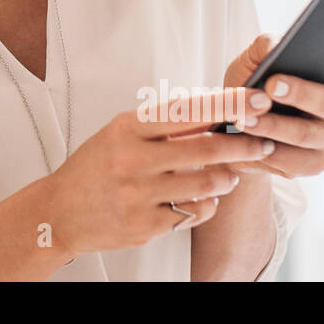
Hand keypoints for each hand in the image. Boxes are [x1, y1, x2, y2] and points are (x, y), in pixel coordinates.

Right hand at [48, 88, 274, 257]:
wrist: (59, 211)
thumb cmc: (95, 168)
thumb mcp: (121, 134)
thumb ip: (162, 125)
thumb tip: (211, 110)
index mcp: (128, 128)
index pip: (188, 110)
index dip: (228, 104)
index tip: (256, 98)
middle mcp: (133, 159)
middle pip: (206, 148)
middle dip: (244, 144)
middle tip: (263, 141)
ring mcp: (139, 194)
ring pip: (207, 184)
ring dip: (228, 178)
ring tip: (231, 174)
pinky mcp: (146, 224)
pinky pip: (194, 214)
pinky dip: (205, 206)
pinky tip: (201, 201)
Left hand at [219, 27, 323, 177]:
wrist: (233, 128)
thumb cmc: (251, 85)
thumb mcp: (253, 60)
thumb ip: (266, 45)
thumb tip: (276, 44)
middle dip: (300, 93)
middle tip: (271, 85)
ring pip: (304, 133)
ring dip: (272, 125)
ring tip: (244, 119)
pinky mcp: (315, 163)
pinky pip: (292, 159)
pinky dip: (265, 149)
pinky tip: (246, 142)